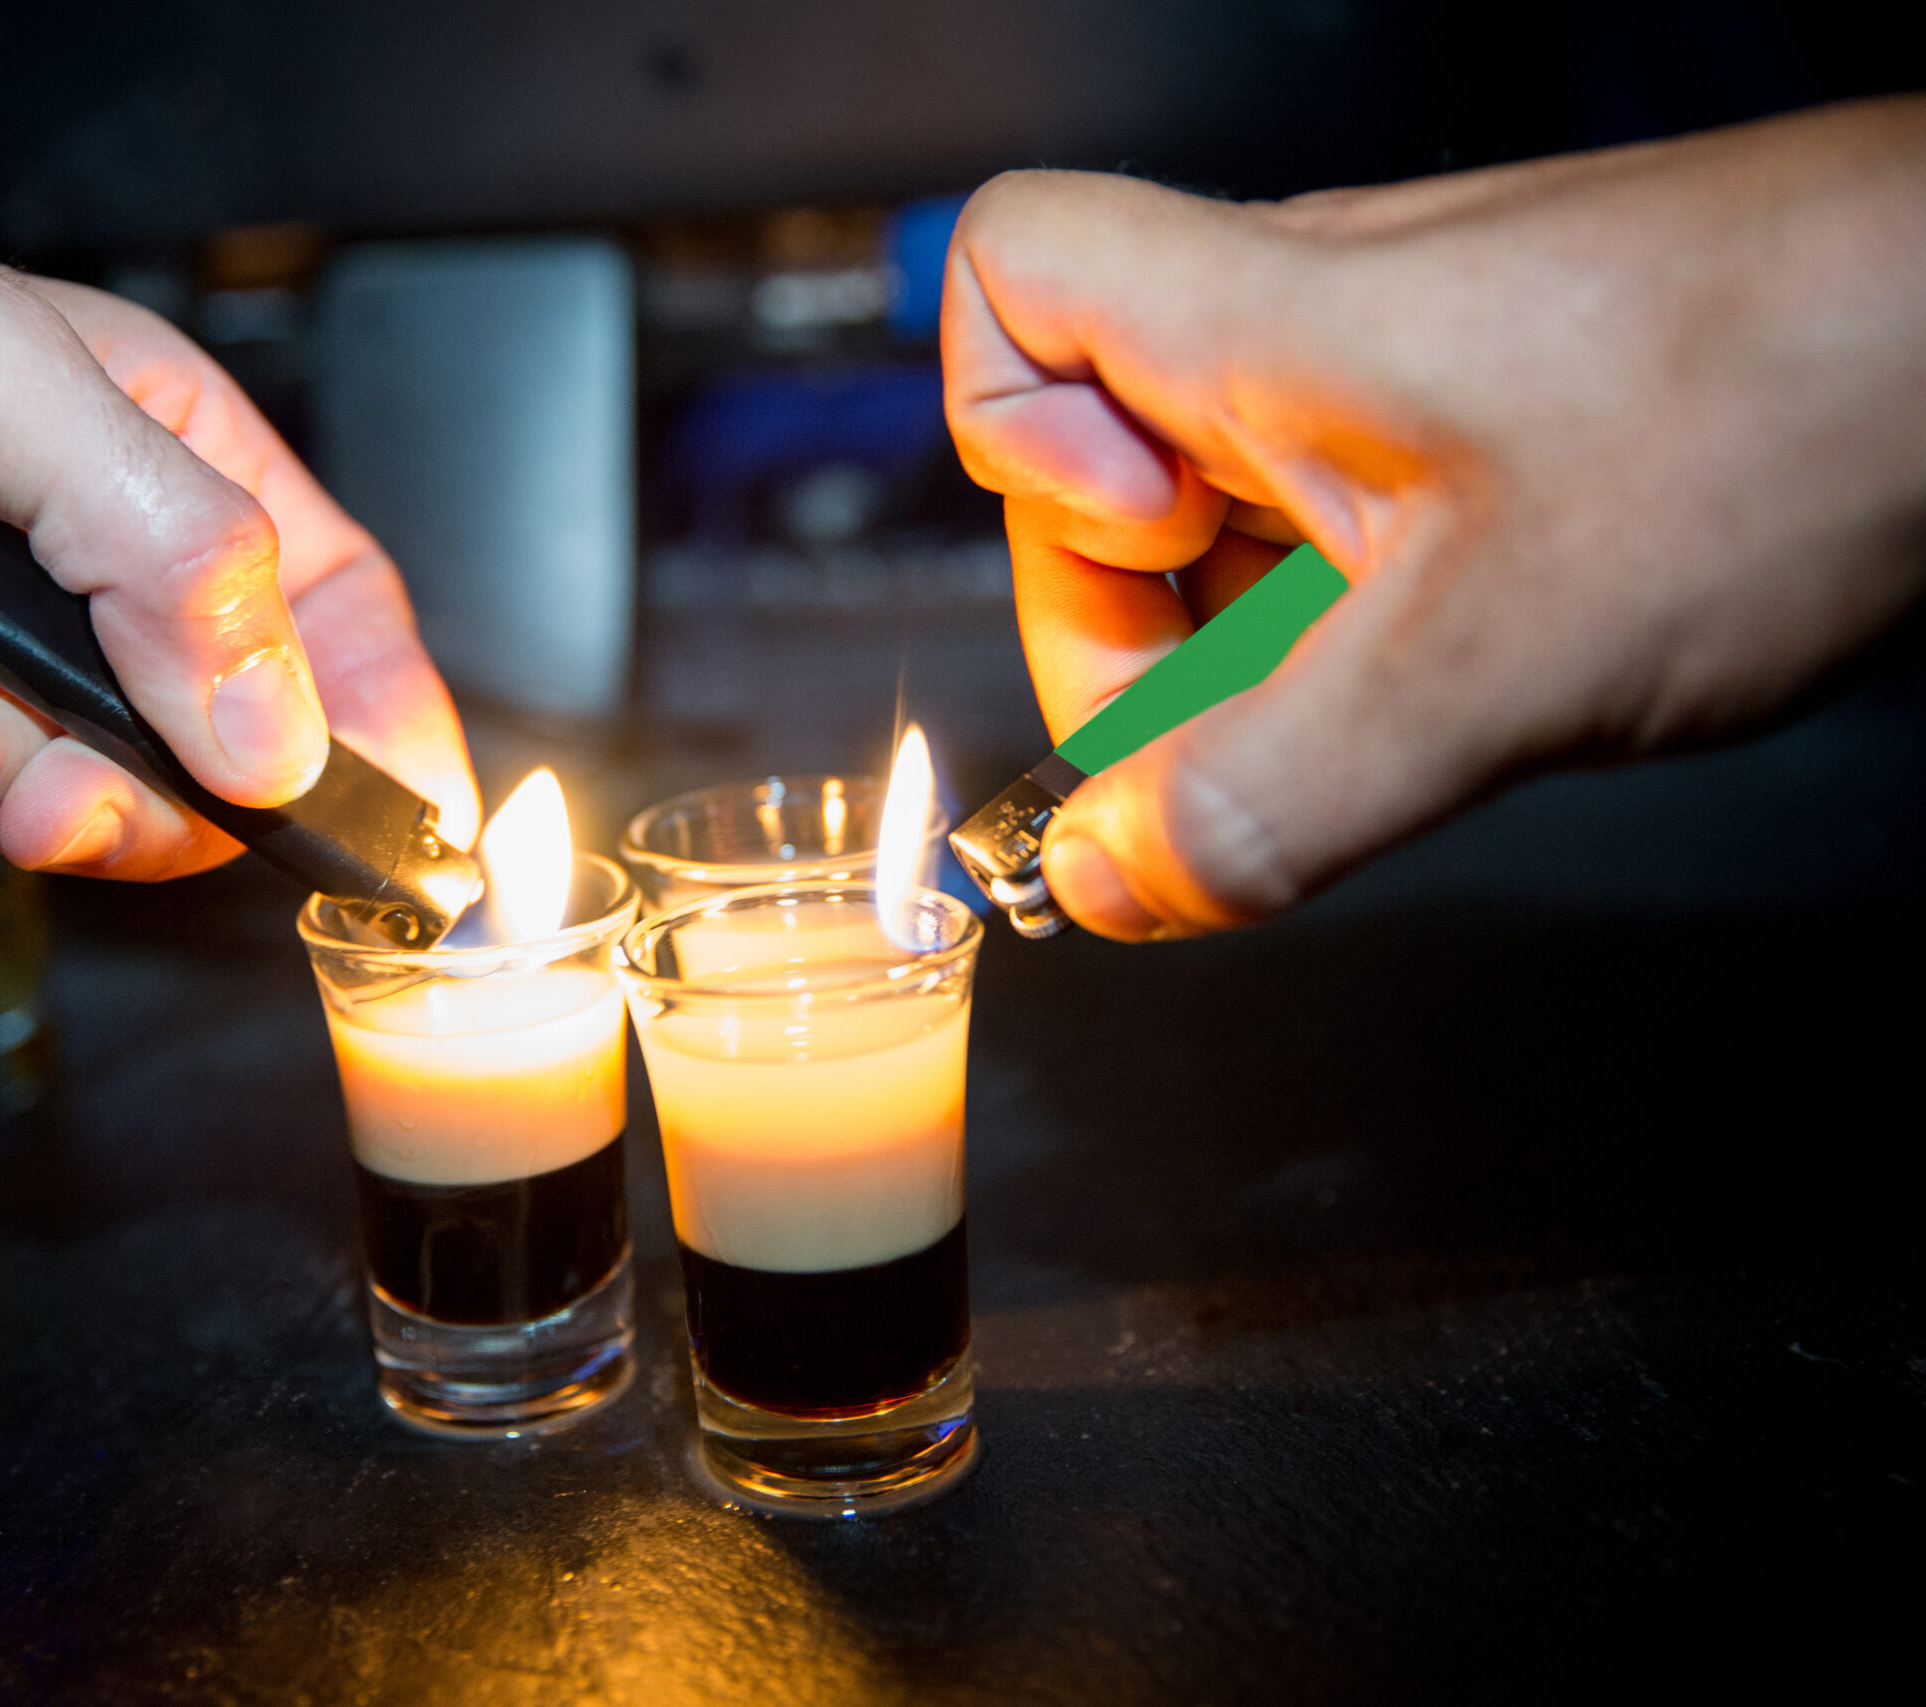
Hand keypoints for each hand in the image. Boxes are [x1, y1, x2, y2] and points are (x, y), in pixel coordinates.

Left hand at [0, 124, 477, 877]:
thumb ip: (172, 557)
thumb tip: (280, 737)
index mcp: (157, 461)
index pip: (333, 611)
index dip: (382, 721)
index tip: (413, 830)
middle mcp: (87, 584)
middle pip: (222, 756)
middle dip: (144, 789)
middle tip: (63, 783)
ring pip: (73, 814)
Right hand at [943, 97, 1925, 938]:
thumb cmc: (1791, 411)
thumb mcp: (1493, 663)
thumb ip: (1269, 791)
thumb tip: (1106, 877)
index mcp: (1261, 325)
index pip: (1008, 273)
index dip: (1001, 438)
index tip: (1138, 560)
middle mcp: (1312, 329)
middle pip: (1094, 459)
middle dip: (1141, 630)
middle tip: (1263, 731)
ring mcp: (1406, 375)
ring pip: (1227, 517)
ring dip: (1263, 652)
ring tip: (1415, 701)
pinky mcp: (1495, 426)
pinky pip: (1344, 533)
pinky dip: (1363, 634)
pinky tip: (1486, 672)